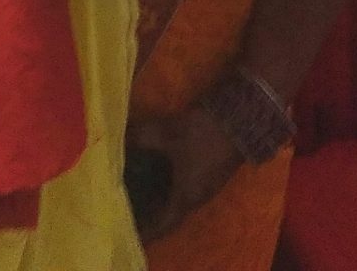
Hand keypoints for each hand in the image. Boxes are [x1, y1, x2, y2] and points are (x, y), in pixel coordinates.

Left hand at [124, 108, 241, 240]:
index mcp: (187, 197)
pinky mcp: (208, 172)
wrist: (240, 121)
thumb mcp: (165, 133)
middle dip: (149, 217)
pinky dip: (167, 187)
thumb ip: (139, 137)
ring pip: (177, 200)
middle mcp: (197, 197)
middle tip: (127, 213)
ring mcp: (205, 185)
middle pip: (169, 214)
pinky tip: (154, 175)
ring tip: (135, 196)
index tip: (131, 235)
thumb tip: (116, 139)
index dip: (147, 233)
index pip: (164, 224)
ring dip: (159, 201)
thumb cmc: (202, 135)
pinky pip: (183, 188)